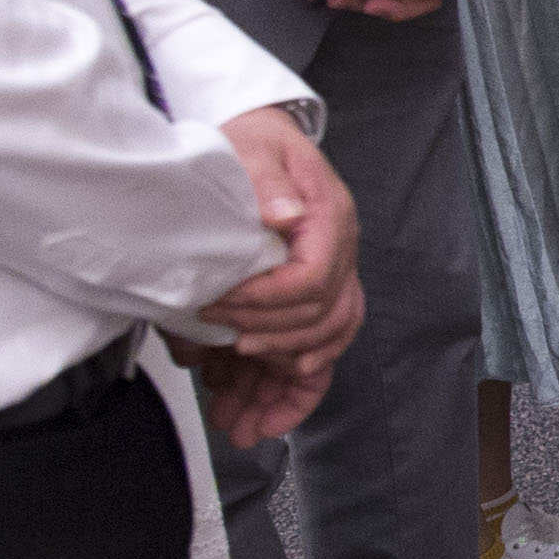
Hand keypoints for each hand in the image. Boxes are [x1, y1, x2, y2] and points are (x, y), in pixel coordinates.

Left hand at [195, 106, 360, 448]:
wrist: (256, 137)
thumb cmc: (254, 141)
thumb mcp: (256, 147)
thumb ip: (269, 181)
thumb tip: (283, 215)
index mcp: (329, 220)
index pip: (313, 279)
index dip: (267, 304)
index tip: (220, 311)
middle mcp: (337, 253)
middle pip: (323, 320)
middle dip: (270, 346)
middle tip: (221, 352)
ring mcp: (327, 277)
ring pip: (323, 346)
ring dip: (281, 385)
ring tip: (240, 421)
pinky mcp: (307, 295)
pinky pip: (316, 349)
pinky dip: (291, 383)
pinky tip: (259, 406)